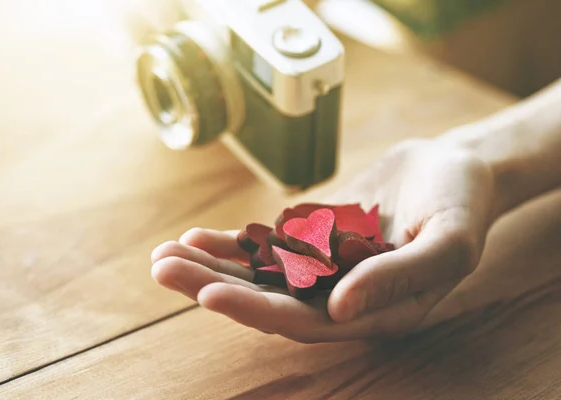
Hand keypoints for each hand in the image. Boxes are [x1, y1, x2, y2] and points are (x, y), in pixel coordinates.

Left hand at [151, 138, 495, 341]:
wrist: (453, 168)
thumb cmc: (461, 204)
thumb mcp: (448, 240)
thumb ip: (399, 278)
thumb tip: (341, 307)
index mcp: (374, 312)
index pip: (305, 321)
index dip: (257, 310)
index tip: (210, 295)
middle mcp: (340, 297)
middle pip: (268, 300)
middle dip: (214, 287)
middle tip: (164, 270)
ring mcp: (322, 267)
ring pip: (257, 274)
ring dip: (210, 267)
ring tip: (163, 256)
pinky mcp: (311, 238)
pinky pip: (264, 245)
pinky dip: (230, 244)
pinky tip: (194, 238)